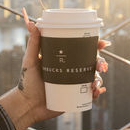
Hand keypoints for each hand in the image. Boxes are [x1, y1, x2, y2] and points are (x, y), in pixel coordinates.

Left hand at [0, 11, 109, 129]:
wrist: (26, 105)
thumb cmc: (27, 82)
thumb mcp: (30, 60)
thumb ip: (33, 43)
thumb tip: (32, 23)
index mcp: (64, 60)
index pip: (82, 50)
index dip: (94, 46)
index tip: (102, 43)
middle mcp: (71, 70)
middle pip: (92, 63)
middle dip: (101, 62)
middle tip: (101, 66)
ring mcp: (74, 84)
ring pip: (93, 78)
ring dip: (99, 79)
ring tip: (95, 83)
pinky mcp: (74, 97)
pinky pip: (89, 94)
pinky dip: (97, 93)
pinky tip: (97, 92)